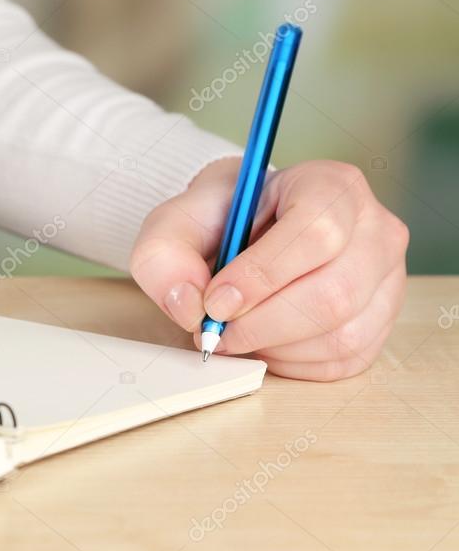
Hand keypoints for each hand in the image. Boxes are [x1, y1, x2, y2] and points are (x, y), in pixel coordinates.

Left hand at [129, 158, 408, 380]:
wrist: (242, 231)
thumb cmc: (219, 221)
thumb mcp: (176, 223)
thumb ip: (165, 255)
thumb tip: (188, 305)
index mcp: (331, 186)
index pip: (316, 234)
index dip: (262, 276)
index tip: (215, 301)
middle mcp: (374, 230)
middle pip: (334, 294)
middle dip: (262, 325)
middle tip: (216, 331)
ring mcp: (386, 279)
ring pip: (341, 335)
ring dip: (274, 347)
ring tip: (236, 332)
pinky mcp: (380, 322)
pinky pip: (345, 360)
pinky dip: (294, 364)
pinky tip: (265, 342)